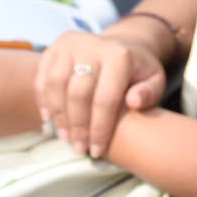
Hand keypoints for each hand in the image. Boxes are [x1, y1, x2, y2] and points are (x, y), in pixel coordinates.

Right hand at [35, 31, 166, 157]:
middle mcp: (92, 45)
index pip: (105, 99)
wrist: (118, 46)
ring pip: (56, 85)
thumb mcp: (153, 80)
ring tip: (65, 137)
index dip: (100, 129)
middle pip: (78, 94)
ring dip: (59, 116)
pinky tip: (50, 120)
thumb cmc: (136, 72)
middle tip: (79, 149)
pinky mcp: (54, 48)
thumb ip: (149, 92)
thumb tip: (133, 102)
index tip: (97, 151)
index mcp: (119, 55)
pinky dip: (43, 100)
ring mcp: (70, 45)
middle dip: (78, 127)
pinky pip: (42, 77)